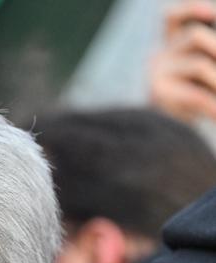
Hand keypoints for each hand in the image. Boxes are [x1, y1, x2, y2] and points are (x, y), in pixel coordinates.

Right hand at [149, 1, 215, 120]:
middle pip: (195, 35)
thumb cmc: (184, 110)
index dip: (190, 10)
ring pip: (200, 65)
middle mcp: (157, 58)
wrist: (156, 145)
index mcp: (166, 50)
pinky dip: (212, 107)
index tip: (210, 12)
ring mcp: (155, 76)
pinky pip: (195, 95)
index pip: (171, 18)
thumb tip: (213, 50)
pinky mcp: (158, 96)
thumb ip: (202, 56)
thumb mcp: (195, 78)